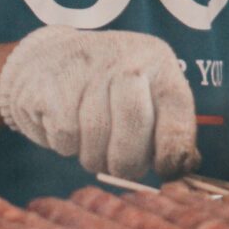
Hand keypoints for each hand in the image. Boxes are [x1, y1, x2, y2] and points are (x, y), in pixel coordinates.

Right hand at [0, 27, 200, 178]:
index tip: (165, 170)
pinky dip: (66, 145)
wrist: (46, 57)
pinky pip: (66, 135)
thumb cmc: (106, 90)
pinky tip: (65, 128)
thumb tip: (182, 167)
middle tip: (120, 167)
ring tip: (91, 147)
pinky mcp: (52, 84)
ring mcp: (86, 68)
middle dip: (128, 161)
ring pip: (97, 136)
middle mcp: (125, 58)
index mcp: (158, 61)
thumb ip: (167, 130)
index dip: (172, 149)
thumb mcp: (145, 96)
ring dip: (94, 157)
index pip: (176, 110)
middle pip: (134, 125)